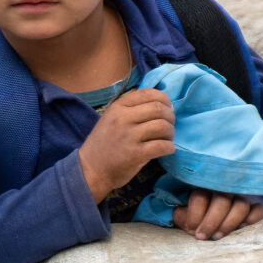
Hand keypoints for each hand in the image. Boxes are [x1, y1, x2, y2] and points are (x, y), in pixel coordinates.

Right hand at [78, 88, 174, 202]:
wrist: (91, 169)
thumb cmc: (104, 144)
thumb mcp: (111, 119)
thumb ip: (130, 110)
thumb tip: (161, 105)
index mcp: (117, 107)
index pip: (147, 93)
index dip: (163, 99)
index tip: (167, 107)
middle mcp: (122, 118)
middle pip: (158, 109)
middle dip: (170, 116)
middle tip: (169, 125)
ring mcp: (129, 136)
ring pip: (163, 126)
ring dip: (170, 132)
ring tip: (166, 138)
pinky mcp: (136, 154)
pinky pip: (162, 146)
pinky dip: (170, 147)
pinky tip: (167, 149)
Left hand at [172, 189, 262, 239]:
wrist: (208, 228)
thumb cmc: (195, 221)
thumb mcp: (184, 218)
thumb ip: (181, 216)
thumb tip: (186, 220)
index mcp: (203, 188)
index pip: (200, 195)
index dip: (195, 214)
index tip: (191, 229)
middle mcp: (223, 191)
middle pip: (221, 201)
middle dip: (211, 221)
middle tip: (203, 237)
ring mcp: (240, 198)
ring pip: (240, 205)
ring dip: (229, 223)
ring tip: (218, 237)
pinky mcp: (254, 208)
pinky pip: (258, 210)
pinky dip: (252, 219)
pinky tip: (241, 229)